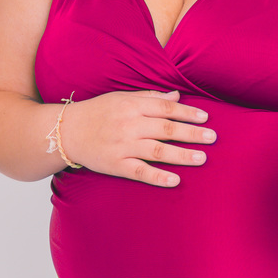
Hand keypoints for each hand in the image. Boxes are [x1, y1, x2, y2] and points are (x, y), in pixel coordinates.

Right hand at [58, 90, 215, 187]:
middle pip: (166, 129)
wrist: (65, 131)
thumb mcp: (122, 98)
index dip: (187, 113)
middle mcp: (128, 125)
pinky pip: (139, 172)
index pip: (165, 108)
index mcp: (132, 105)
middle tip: (212, 138)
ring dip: (182, 155)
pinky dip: (157, 177)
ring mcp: (122, 146)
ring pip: (157, 151)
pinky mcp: (114, 164)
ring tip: (202, 158)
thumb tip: (177, 96)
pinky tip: (175, 180)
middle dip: (192, 133)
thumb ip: (150, 98)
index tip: (205, 118)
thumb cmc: (97, 112)